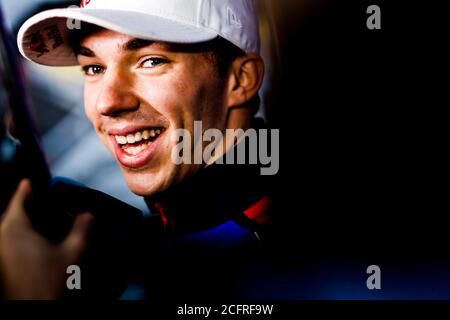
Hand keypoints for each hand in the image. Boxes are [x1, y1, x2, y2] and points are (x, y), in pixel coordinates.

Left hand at [0, 179, 92, 298]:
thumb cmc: (50, 281)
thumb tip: (88, 214)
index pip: (18, 200)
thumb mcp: (74, 251)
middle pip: (12, 214)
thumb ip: (82, 228)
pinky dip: (19, 238)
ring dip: (21, 223)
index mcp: (16, 228)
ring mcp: (0, 253)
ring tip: (39, 222)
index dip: (26, 189)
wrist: (34, 306)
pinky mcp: (3, 266)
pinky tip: (36, 244)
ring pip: (9, 229)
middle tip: (40, 202)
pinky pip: (9, 242)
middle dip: (24, 206)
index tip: (29, 181)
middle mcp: (3, 237)